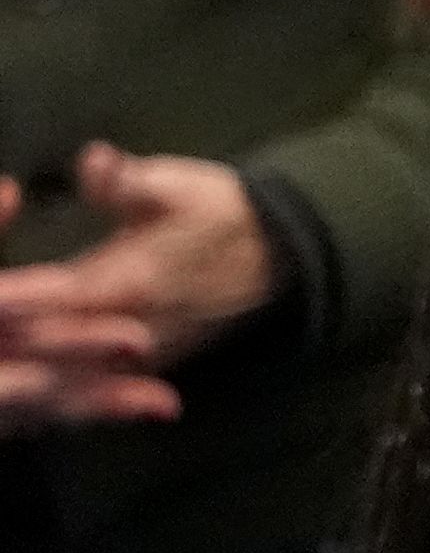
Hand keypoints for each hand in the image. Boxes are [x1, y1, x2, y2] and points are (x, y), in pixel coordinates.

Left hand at [0, 152, 273, 433]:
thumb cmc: (218, 211)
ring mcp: (148, 354)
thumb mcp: (174, 185)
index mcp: (131, 281)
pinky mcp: (157, 365)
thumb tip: (94, 159)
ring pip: (75, 379)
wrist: (279, 249)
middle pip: (53, 350)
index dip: (14, 298)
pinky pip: (101, 389)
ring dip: (37, 377)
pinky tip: (36, 393)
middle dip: (13, 344)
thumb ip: (126, 180)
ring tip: (4, 372)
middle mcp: (135, 329)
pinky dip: (65, 392)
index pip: (54, 298)